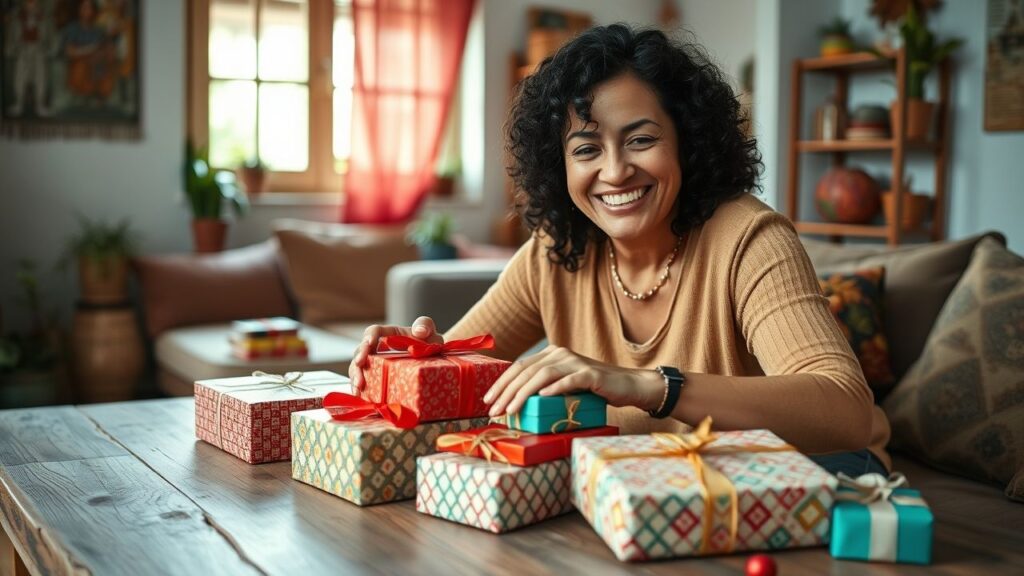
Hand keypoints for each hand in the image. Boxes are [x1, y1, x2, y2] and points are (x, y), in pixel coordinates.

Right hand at [348, 316, 442, 392]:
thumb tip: (419, 331)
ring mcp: (376, 365)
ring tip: (358, 387)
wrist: (433, 364)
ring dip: (356, 376)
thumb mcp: (430, 333)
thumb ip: (425, 325)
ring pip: (358, 368)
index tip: (369, 344)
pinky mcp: (377, 379)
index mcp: (388, 334)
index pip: (374, 331)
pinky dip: (360, 389)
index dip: (369, 337)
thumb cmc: (429, 345)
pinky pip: (365, 383)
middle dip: (358, 359)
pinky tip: (360, 396)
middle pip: (361, 351)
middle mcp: (377, 349)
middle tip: (359, 366)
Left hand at [482, 345, 663, 416]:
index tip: (487, 401)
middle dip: (506, 391)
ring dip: (523, 393)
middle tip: (493, 410)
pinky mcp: (592, 375)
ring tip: (511, 409)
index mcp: (551, 354)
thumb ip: (544, 388)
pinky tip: (542, 397)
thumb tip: (515, 404)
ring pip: (542, 375)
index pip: (520, 367)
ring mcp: (576, 363)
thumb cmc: (594, 390)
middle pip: (526, 371)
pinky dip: (555, 388)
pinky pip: (570, 380)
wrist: (629, 386)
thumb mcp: (564, 387)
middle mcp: (561, 354)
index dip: (501, 383)